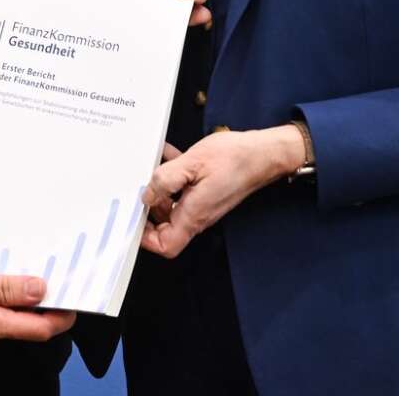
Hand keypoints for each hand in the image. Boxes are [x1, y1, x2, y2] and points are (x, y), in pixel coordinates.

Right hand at [0, 266, 76, 351]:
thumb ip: (5, 288)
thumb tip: (39, 289)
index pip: (40, 329)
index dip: (61, 316)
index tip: (73, 300)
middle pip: (24, 324)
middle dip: (37, 303)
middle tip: (45, 276)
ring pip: (4, 319)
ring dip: (13, 300)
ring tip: (12, 274)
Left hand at [141, 126, 306, 257]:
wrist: (265, 152)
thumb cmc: (235, 158)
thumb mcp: (192, 163)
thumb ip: (165, 180)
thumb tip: (145, 195)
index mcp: (194, 215)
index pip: (166, 245)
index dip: (146, 238)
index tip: (132, 219)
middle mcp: (198, 214)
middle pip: (164, 227)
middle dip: (146, 209)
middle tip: (136, 188)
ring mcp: (202, 203)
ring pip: (171, 205)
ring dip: (158, 188)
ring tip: (149, 167)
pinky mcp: (207, 191)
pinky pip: (183, 189)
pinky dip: (172, 175)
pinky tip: (167, 155)